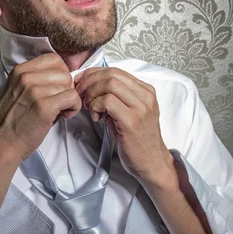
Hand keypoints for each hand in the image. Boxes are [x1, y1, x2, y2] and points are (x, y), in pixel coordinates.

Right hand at [0, 53, 81, 162]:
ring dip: (69, 101)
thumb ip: (36, 80)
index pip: (54, 59)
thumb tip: (64, 77)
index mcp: (19, 71)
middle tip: (58, 103)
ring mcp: (35, 91)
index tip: (57, 89)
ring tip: (58, 112)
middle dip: (66, 88)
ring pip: (69, 86)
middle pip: (64, 72)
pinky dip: (73, 108)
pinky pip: (73, 98)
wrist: (0, 144)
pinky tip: (63, 116)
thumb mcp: (16, 91)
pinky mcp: (44, 106)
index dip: (61, 74)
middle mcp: (26, 77)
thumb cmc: (11, 122)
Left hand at [74, 67, 173, 184]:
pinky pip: (107, 101)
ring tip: (90, 108)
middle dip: (89, 82)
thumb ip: (114, 98)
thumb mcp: (127, 113)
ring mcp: (140, 107)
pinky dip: (96, 106)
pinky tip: (97, 117)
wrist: (151, 162)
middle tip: (81, 95)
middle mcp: (145, 96)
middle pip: (111, 74)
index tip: (81, 83)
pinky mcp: (132, 120)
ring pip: (109, 84)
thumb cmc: (137, 140)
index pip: (115, 71)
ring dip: (92, 94)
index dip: (93, 74)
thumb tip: (90, 86)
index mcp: (145, 91)